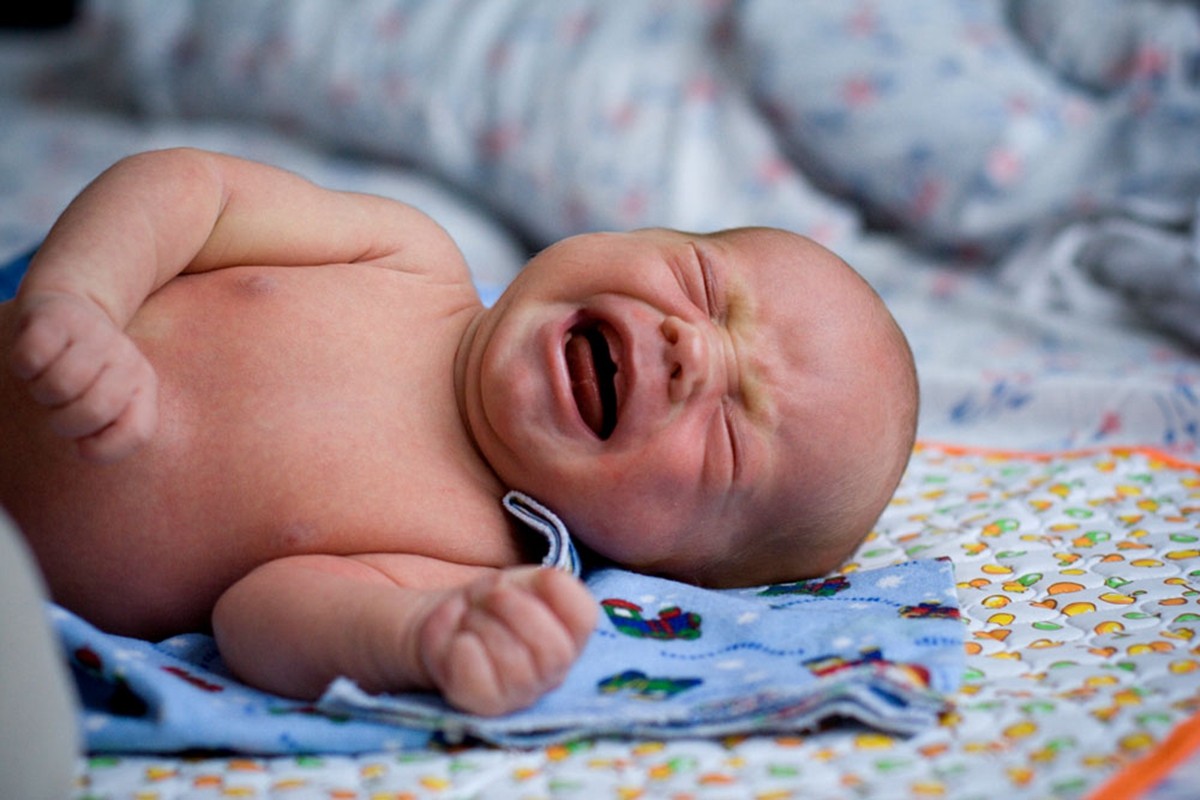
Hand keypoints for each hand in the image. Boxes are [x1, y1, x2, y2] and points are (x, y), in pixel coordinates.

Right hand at [9, 292, 157, 461]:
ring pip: (58, 386)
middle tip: (62, 405)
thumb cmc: (89, 372)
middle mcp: (125, 356)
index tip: (86, 440)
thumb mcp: (114, 404)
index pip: (137, 432)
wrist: (71, 309)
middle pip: (93, 411)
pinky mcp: (55, 317)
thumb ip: (114, 437)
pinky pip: (32, 358)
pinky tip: (35, 359)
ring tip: (48, 379)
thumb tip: (85, 450)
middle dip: (65, 421)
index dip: (104, 449)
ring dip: (42, 392)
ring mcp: (93, 334)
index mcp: (143, 382)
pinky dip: (25, 367)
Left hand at [418, 567, 596, 715]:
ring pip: (515, 665)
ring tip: (470, 617)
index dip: (559, 591)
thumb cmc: (492, 604)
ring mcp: (520, 693)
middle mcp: (552, 671)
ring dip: (483, 625)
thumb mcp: (521, 581)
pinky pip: (481, 683)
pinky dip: (466, 652)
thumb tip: (551, 579)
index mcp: (569, 635)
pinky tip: (461, 640)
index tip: (535, 578)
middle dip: (514, 608)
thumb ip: (543, 581)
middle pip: (555, 650)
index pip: (583, 617)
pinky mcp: (484, 703)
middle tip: (491, 595)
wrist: (449, 625)